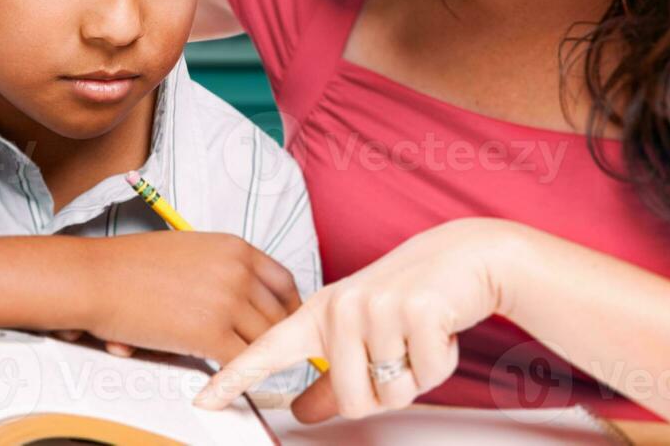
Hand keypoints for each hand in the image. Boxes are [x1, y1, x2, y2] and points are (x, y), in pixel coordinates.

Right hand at [76, 232, 302, 363]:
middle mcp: (238, 271)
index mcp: (236, 247)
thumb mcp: (192, 249)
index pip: (284, 282)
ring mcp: (227, 301)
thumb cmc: (131, 265)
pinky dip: (237, 375)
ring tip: (242, 368)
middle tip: (263, 353)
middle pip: (278, 315)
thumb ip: (223, 268)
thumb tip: (242, 296)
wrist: (98, 278)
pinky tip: (225, 380)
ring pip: (264, 341)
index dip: (288, 308)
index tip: (284, 324)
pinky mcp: (210, 333)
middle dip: (273, 338)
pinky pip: (240, 362)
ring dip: (254, 357)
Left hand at [194, 218, 516, 421]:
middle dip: (382, 395)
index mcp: (322, 311)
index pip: (269, 350)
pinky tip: (438, 329)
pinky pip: (426, 375)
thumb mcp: (362, 329)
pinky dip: (440, 362)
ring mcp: (376, 308)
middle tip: (399, 360)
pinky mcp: (414, 312)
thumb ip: (330, 376)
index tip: (205, 398)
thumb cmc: (411, 292)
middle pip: (350, 400)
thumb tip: (303, 413)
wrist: (464, 256)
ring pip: (391, 393)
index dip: (235, 377)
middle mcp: (341, 307)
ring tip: (418, 337)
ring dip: (415, 377)